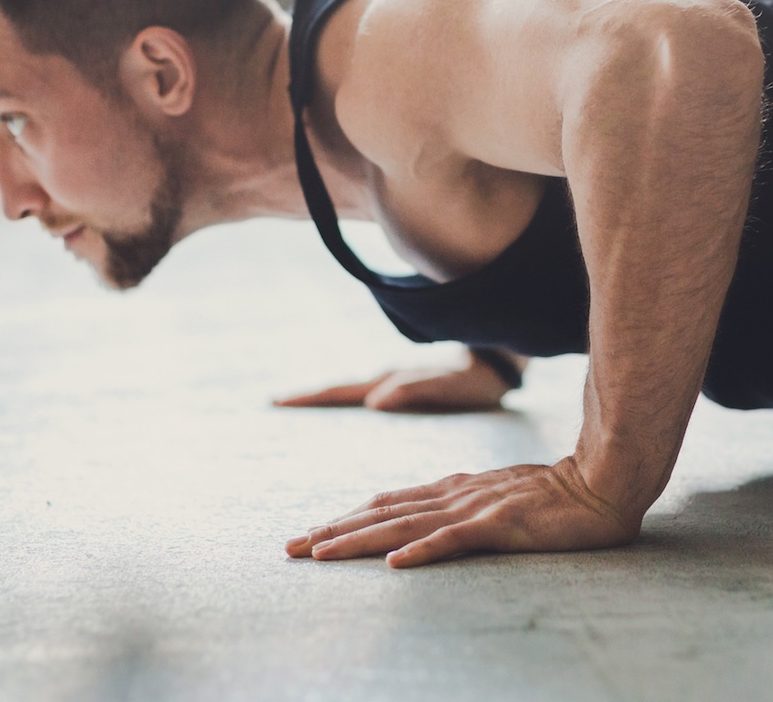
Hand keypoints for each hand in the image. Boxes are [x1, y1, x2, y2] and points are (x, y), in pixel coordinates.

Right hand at [273, 361, 509, 412]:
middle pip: (339, 388)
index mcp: (391, 380)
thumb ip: (414, 391)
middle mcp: (387, 379)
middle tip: (274, 401)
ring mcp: (393, 381)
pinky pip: (365, 394)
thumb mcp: (448, 387)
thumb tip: (375, 401)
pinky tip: (343, 409)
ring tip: (296, 405)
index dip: (310, 397)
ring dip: (323, 398)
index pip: (342, 390)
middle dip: (308, 396)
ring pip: (350, 390)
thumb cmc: (475, 380)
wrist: (498, 363)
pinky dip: (345, 399)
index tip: (278, 400)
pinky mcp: (402, 388)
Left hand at [284, 456, 640, 567]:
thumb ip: (463, 507)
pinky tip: (396, 566)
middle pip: (382, 514)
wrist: (604, 482)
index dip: (345, 518)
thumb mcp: (498, 497)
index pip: (388, 504)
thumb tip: (428, 524)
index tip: (309, 536)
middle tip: (289, 549)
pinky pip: (456, 541)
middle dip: (333, 531)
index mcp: (454, 489)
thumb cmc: (557, 495)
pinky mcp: (501, 525)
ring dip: (359, 542)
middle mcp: (455, 494)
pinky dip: (423, 552)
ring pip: (405, 527)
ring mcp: (477, 508)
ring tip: (320, 554)